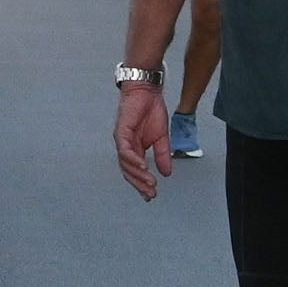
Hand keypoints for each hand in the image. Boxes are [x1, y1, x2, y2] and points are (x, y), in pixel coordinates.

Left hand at [114, 81, 171, 199]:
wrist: (148, 91)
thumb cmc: (151, 110)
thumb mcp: (162, 138)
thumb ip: (162, 155)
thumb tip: (166, 173)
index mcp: (135, 149)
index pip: (136, 172)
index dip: (142, 184)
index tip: (152, 195)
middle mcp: (126, 147)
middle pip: (128, 172)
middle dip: (140, 184)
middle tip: (151, 194)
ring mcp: (122, 140)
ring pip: (125, 163)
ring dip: (137, 175)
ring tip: (150, 183)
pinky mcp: (121, 131)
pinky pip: (124, 150)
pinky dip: (132, 159)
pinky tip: (142, 166)